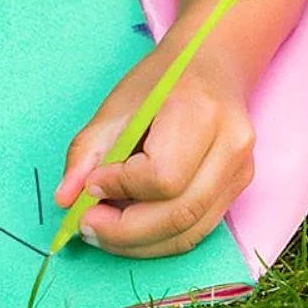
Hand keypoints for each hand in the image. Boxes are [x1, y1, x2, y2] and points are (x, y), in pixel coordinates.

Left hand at [54, 30, 254, 256]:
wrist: (211, 64)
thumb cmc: (162, 81)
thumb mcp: (116, 106)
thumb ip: (87, 153)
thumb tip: (66, 200)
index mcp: (201, 113)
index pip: (163, 175)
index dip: (121, 188)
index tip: (91, 185)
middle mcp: (231, 146)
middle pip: (179, 213)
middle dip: (124, 231)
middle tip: (86, 225)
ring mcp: (241, 171)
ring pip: (189, 233)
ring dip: (138, 243)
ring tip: (102, 231)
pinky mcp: (238, 189)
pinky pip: (196, 231)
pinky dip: (158, 239)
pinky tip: (129, 229)